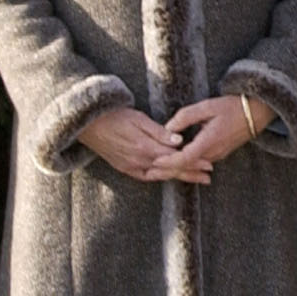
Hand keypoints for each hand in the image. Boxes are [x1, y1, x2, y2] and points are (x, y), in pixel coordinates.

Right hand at [76, 106, 208, 183]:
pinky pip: (146, 177)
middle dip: (191, 173)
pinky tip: (169, 178)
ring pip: (160, 175)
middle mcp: (139, 161)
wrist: (87, 124)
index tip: (209, 163)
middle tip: (209, 176)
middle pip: (171, 170)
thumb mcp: (138, 119)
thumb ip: (159, 132)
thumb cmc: (114, 116)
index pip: (175, 158)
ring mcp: (131, 167)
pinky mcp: (124, 168)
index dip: (193, 160)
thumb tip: (179, 141)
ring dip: (179, 177)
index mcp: (145, 148)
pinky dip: (160, 178)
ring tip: (196, 179)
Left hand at [156, 95, 268, 180]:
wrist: (257, 113)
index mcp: (209, 141)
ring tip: (155, 170)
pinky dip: (184, 165)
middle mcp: (213, 153)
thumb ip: (186, 116)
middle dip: (166, 171)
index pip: (185, 158)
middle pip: (186, 167)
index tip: (154, 162)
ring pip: (191, 167)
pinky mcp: (218, 154)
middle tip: (148, 173)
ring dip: (174, 168)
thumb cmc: (233, 107)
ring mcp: (217, 155)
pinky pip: (198, 163)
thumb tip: (168, 127)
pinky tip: (173, 164)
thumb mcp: (208, 106)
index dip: (168, 162)